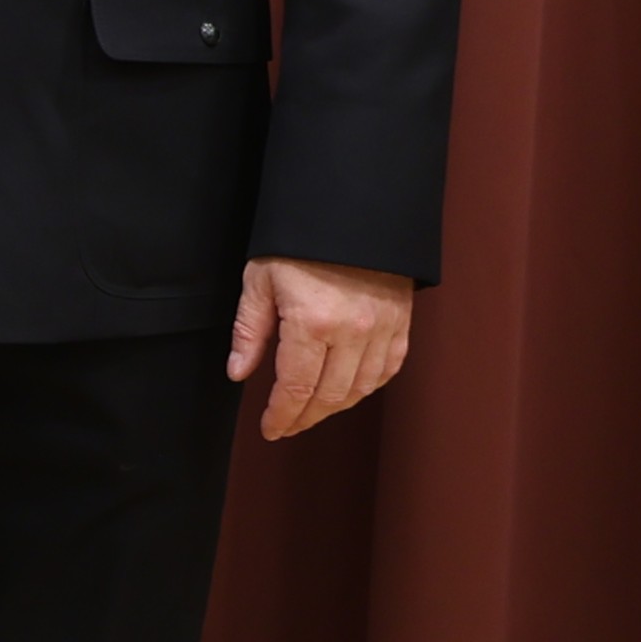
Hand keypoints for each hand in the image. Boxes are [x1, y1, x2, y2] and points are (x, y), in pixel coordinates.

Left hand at [228, 255, 415, 437]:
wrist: (351, 213)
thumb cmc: (299, 244)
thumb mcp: (260, 280)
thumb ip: (250, 330)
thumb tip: (238, 372)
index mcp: (313, 324)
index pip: (297, 388)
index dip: (282, 415)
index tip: (271, 428)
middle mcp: (353, 332)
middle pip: (330, 396)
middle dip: (305, 417)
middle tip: (287, 426)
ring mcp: (383, 329)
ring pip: (361, 388)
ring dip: (335, 407)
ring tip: (311, 412)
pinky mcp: (402, 322)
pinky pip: (389, 368)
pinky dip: (368, 386)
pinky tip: (349, 390)